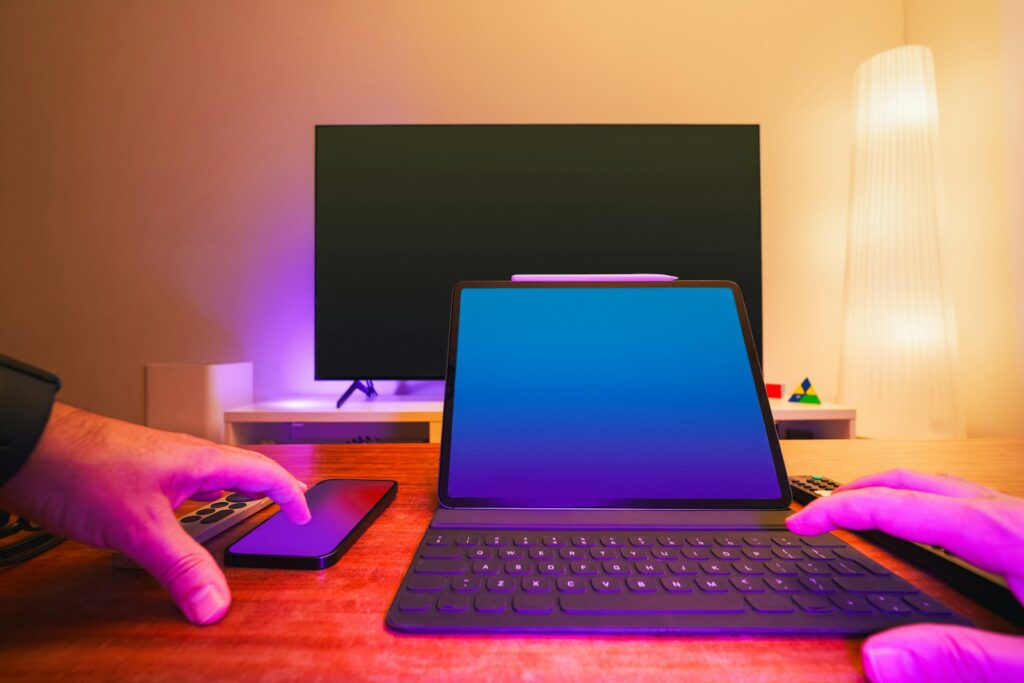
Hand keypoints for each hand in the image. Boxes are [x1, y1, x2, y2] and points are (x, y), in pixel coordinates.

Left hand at [0, 402, 310, 624]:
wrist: (27, 446)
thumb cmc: (80, 465)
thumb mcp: (139, 527)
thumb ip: (181, 566)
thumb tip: (215, 603)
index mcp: (200, 461)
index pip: (263, 472)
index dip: (289, 494)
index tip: (303, 515)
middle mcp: (184, 458)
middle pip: (241, 471)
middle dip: (267, 489)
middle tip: (285, 505)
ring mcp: (159, 464)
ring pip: (210, 478)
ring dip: (232, 495)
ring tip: (243, 509)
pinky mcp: (135, 474)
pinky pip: (182, 487)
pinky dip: (197, 504)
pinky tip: (180, 517)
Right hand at [786, 468, 1023, 681]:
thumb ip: (962, 658)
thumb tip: (880, 656)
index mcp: (1002, 533)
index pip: (895, 506)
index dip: (836, 511)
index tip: (799, 524)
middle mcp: (1009, 515)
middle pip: (911, 482)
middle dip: (853, 491)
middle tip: (815, 513)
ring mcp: (1020, 519)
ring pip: (938, 487)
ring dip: (888, 495)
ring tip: (858, 514)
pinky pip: (964, 504)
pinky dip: (923, 507)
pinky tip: (925, 534)